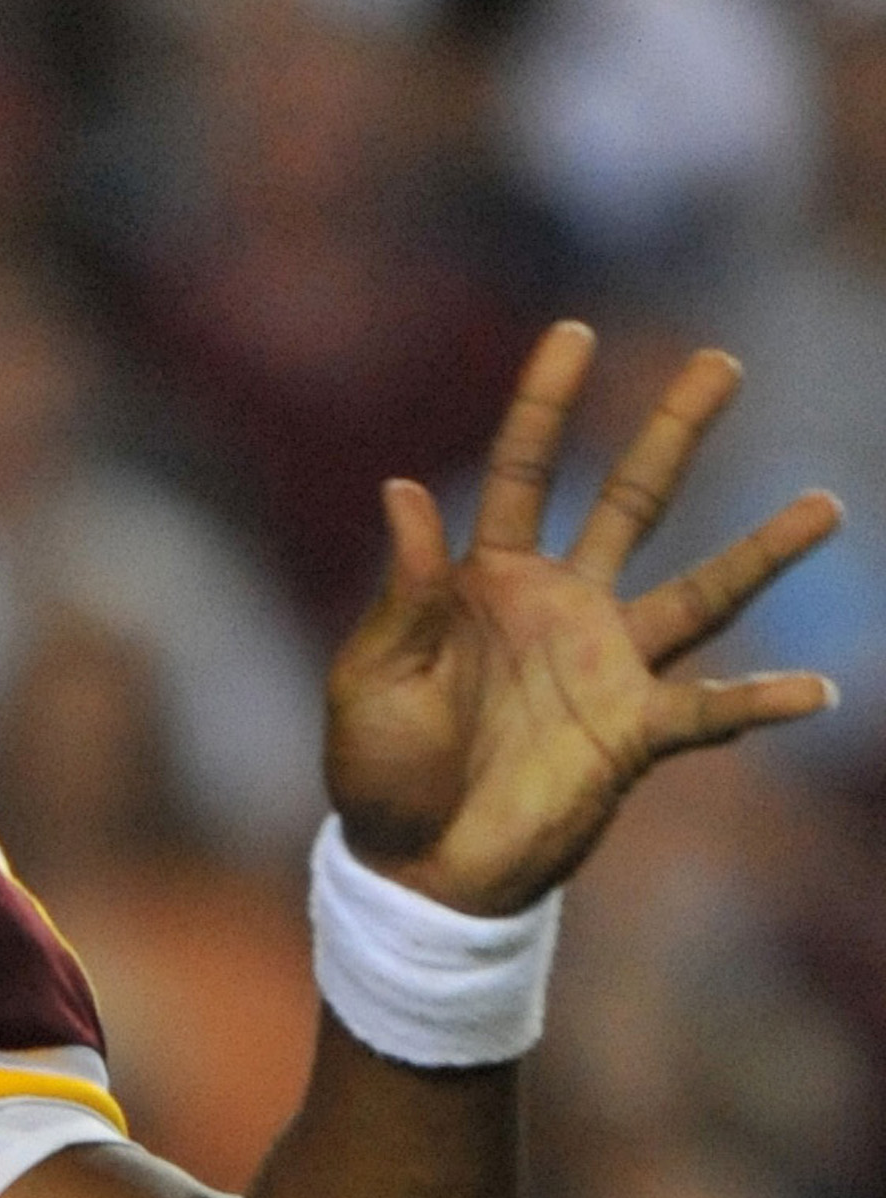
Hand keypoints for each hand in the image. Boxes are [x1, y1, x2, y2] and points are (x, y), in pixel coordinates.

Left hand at [324, 321, 843, 914]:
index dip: (543, 403)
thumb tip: (404, 487)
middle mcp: (560, 606)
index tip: (574, 331)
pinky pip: (710, 711)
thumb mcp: (372, 679)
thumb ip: (403, 593)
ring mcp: (606, 665)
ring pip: (701, 591)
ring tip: (826, 506)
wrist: (414, 865)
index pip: (523, 471)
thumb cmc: (378, 771)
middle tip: (721, 361)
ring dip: (762, 553)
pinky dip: (762, 702)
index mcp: (483, 582)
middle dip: (673, 431)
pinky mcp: (633, 733)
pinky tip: (816, 691)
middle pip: (630, 499)